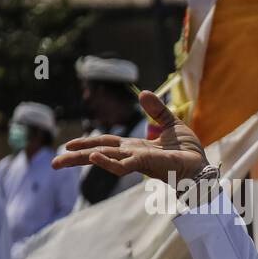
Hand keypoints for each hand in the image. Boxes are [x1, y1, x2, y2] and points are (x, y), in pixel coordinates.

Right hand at [53, 91, 207, 185]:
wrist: (202, 164)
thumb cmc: (188, 150)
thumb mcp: (171, 124)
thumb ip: (156, 110)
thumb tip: (142, 93)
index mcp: (135, 147)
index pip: (106, 144)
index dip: (87, 143)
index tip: (68, 146)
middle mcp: (132, 154)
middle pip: (99, 152)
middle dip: (76, 157)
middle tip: (54, 163)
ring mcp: (138, 160)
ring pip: (105, 159)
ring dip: (83, 159)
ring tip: (61, 161)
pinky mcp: (147, 164)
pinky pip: (123, 165)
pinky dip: (107, 162)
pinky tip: (93, 157)